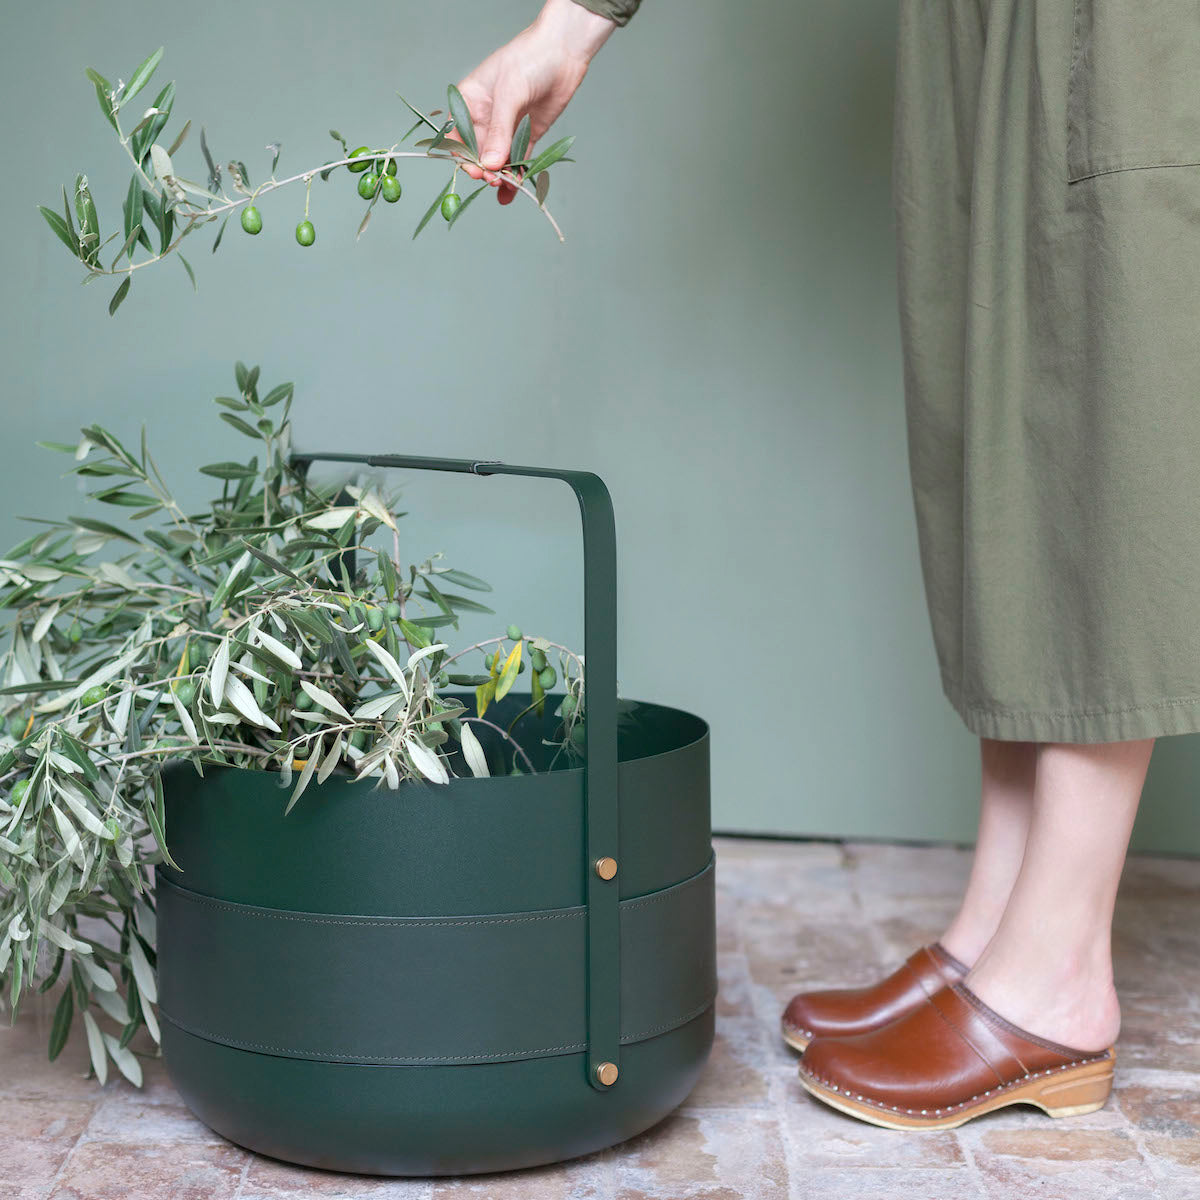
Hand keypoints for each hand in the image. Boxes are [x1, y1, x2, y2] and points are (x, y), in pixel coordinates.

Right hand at [453, 0, 614, 203]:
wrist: (564, 52)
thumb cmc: (529, 59)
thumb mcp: (509, 93)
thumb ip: (499, 130)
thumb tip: (488, 163)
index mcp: (470, 101)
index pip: (458, 135)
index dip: (463, 156)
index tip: (475, 170)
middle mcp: (485, 117)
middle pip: (478, 152)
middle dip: (483, 168)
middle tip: (494, 179)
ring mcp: (506, 127)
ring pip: (497, 159)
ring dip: (499, 175)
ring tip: (506, 186)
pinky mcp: (526, 135)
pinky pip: (517, 160)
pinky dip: (515, 176)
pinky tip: (512, 192)